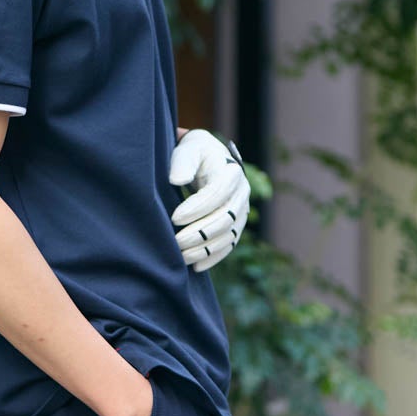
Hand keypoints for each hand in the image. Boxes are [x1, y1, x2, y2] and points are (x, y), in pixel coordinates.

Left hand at [169, 129, 249, 271]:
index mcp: (231, 172)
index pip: (217, 194)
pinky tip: (196, 266)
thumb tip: (177, 180)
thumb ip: (183, 162)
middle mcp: (242, 193)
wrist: (207, 158)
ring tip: (180, 256)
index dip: (197, 208)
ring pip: (228, 235)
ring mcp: (242, 210)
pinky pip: (229, 244)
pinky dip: (213, 256)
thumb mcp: (188, 149)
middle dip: (199, 233)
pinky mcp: (237, 224)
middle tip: (175, 242)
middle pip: (224, 219)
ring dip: (205, 248)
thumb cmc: (194, 152)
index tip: (174, 218)